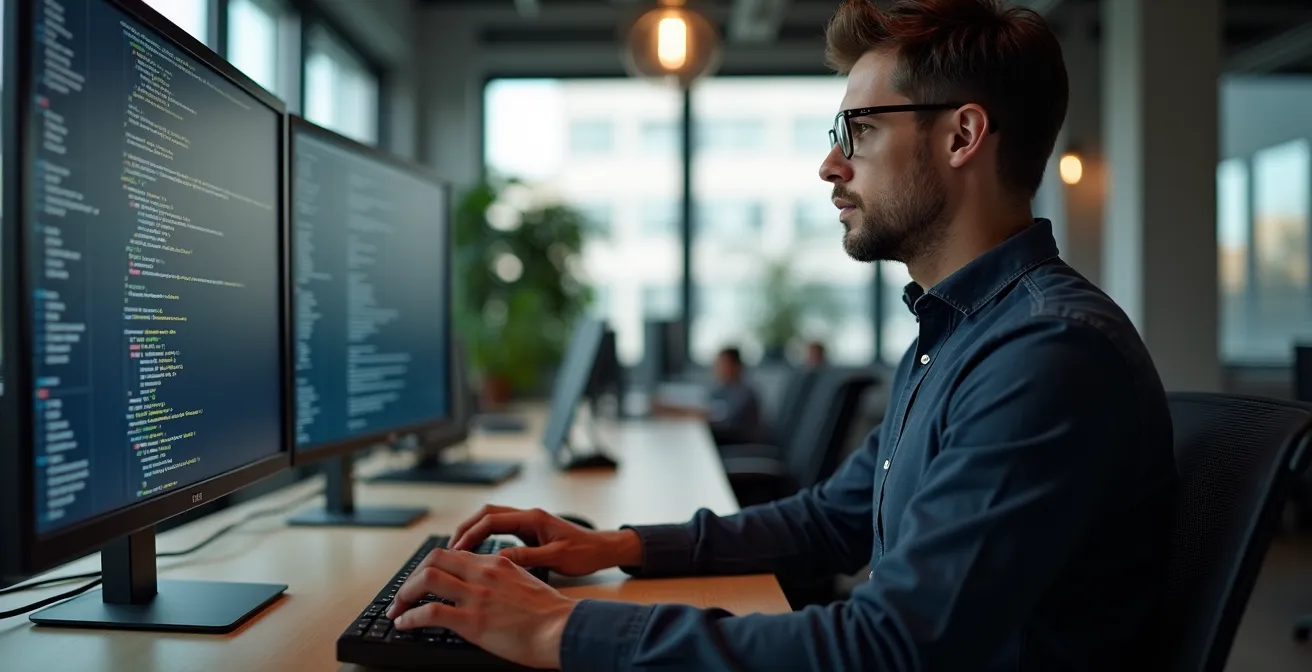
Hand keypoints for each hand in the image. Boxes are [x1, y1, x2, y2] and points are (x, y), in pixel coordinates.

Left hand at [386, 548, 574, 668]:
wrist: (563, 629)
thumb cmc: (552, 613)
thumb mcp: (527, 582)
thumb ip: (505, 578)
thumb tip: (490, 588)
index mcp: (497, 563)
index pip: (455, 554)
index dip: (433, 566)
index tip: (423, 580)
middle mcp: (483, 573)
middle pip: (434, 558)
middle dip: (412, 576)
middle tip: (404, 594)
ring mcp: (477, 595)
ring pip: (426, 579)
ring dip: (404, 594)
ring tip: (397, 609)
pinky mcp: (472, 621)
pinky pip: (429, 613)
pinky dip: (410, 617)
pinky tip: (404, 624)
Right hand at [452, 505, 642, 576]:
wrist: (603, 549)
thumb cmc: (585, 553)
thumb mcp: (557, 558)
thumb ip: (528, 558)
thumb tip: (500, 560)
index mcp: (533, 518)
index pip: (492, 521)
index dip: (471, 535)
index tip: (457, 551)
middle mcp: (528, 516)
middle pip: (487, 514)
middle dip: (466, 528)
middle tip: (450, 549)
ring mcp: (528, 522)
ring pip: (492, 519)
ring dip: (474, 531)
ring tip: (458, 551)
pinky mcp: (530, 531)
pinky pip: (500, 528)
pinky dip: (485, 536)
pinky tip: (478, 552)